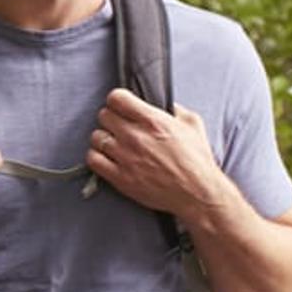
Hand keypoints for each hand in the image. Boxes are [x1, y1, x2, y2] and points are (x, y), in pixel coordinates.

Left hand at [85, 90, 227, 222]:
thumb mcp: (193, 125)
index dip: (118, 101)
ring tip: (114, 144)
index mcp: (153, 121)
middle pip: (104, 116)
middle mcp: (136, 137)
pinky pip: (93, 160)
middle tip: (120, 126)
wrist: (198, 194)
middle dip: (112, 119)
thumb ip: (175, 110)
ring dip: (104, 138)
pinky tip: (108, 158)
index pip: (117, 98)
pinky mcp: (120, 177)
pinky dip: (97, 157)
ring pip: (96, 137)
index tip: (122, 106)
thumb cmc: (198, 162)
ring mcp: (126, 158)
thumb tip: (164, 105)